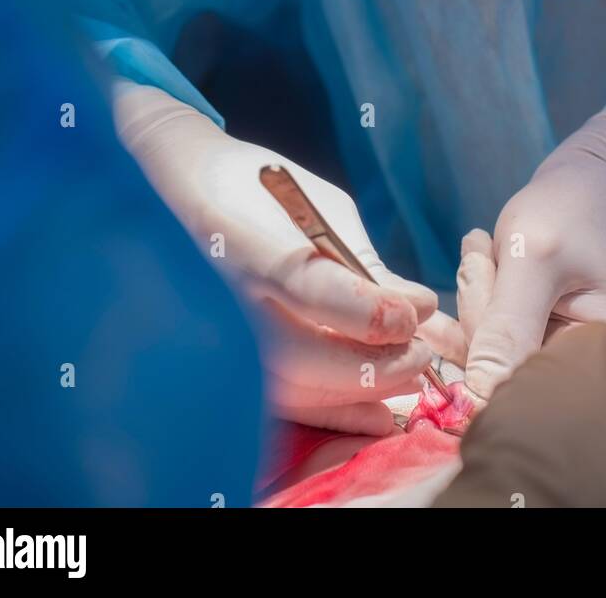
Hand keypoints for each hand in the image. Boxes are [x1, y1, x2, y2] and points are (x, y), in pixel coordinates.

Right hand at [114, 82, 465, 432]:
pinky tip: (376, 414)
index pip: (306, 287)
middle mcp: (222, 296)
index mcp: (245, 240)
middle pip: (298, 354)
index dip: (367, 308)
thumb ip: (365, 263)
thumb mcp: (319, 209)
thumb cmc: (262, 191)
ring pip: (289, 389)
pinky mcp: (220, 361)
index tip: (413, 312)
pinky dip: (332, 414)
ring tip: (409, 377)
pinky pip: (276, 405)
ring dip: (359, 394)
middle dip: (372, 364)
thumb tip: (419, 308)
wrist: (183, 191)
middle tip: (423, 352)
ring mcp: (214, 335)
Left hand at [460, 112, 605, 401]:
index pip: (536, 384)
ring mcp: (582, 362)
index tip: (475, 284)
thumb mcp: (533, 256)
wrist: (598, 181)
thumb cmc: (573, 209)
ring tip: (485, 248)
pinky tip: (483, 260)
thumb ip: (507, 324)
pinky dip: (483, 309)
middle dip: (481, 317)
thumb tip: (479, 395)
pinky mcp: (557, 346)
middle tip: (480, 253)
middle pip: (515, 375)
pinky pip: (505, 347)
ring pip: (501, 360)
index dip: (488, 352)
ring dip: (478, 306)